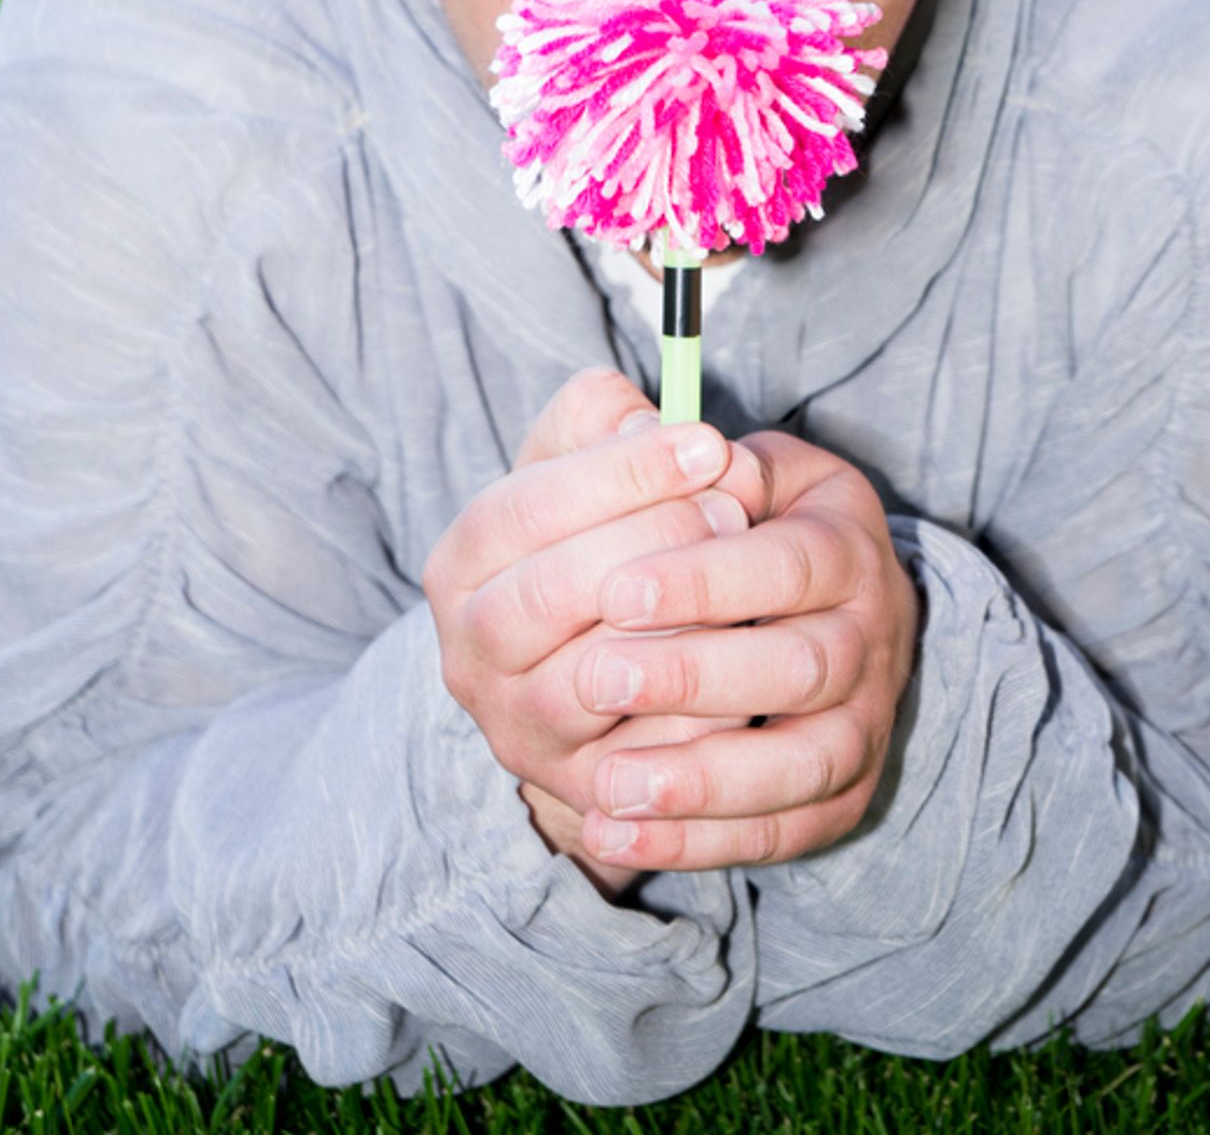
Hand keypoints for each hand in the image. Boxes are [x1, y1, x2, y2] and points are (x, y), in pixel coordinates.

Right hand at [422, 369, 761, 890]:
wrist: (577, 678)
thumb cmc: (585, 544)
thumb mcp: (575, 470)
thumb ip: (597, 422)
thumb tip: (646, 418)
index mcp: (458, 564)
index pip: (524, 508)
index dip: (620, 473)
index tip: (708, 442)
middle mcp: (468, 655)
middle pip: (542, 598)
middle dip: (649, 543)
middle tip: (733, 506)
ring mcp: (519, 730)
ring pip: (590, 685)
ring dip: (677, 628)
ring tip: (749, 579)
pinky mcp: (579, 791)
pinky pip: (646, 757)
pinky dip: (701, 710)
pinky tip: (751, 657)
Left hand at [571, 430, 921, 874]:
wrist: (815, 601)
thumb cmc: (750, 519)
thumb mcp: (740, 466)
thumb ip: (700, 455)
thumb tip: (677, 445)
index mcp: (845, 542)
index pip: (789, 564)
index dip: (706, 580)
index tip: (617, 591)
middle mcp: (873, 634)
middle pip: (804, 667)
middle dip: (696, 678)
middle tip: (595, 681)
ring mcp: (867, 720)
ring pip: (804, 763)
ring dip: (703, 781)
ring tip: (609, 783)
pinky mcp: (843, 794)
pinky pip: (785, 832)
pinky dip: (701, 842)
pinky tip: (614, 833)